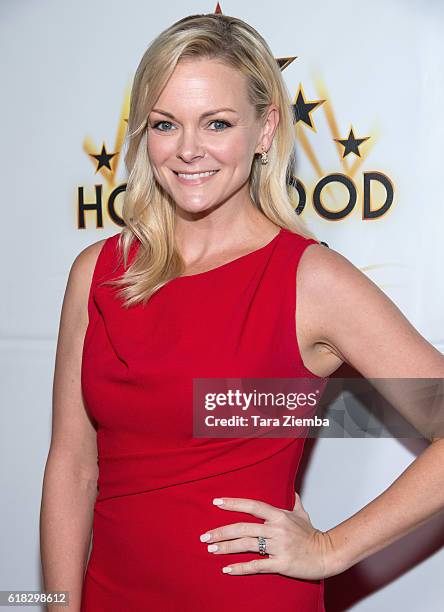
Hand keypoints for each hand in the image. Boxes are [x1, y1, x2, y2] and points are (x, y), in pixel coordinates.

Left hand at [199, 495, 333, 578]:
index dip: (234, 503)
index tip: (217, 502)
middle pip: (243, 527)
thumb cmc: (313, 534)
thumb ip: (294, 502)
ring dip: (226, 547)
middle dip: (221, 531)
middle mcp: (276, 529)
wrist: (327, 554)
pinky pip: (256, 566)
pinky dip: (240, 568)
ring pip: (246, 545)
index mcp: (279, 515)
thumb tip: (292, 491)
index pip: (252, 505)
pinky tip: (227, 569)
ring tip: (211, 549)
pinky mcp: (280, 564)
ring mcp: (278, 547)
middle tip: (205, 536)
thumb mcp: (302, 514)